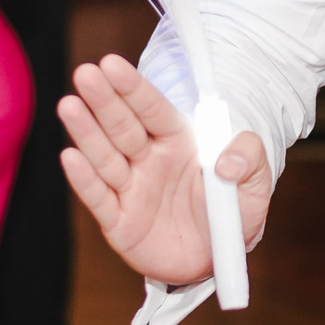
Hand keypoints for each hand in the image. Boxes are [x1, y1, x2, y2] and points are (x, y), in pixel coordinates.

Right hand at [59, 54, 273, 285]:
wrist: (216, 259)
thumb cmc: (232, 212)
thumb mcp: (255, 183)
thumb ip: (250, 157)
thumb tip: (228, 161)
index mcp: (178, 142)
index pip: (153, 109)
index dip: (133, 88)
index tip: (112, 64)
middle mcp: (148, 161)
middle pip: (123, 127)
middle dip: (104, 101)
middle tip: (85, 73)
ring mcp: (131, 190)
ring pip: (106, 157)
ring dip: (87, 133)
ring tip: (69, 105)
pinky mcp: (119, 222)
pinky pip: (100, 199)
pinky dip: (85, 180)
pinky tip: (71, 157)